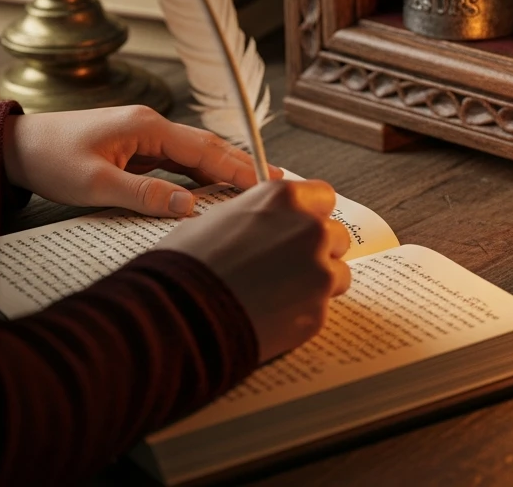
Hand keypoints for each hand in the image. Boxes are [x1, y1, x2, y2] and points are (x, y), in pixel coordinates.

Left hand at [1, 104, 281, 216]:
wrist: (17, 147)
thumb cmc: (50, 159)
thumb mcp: (95, 184)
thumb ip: (145, 196)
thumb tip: (188, 207)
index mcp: (148, 127)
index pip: (205, 148)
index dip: (237, 167)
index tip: (264, 183)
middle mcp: (153, 127)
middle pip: (209, 146)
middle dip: (242, 163)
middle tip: (276, 180)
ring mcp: (146, 137)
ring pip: (196, 154)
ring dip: (224, 169)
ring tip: (254, 184)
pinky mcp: (137, 149)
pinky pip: (178, 162)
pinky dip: (200, 175)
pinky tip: (212, 189)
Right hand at [155, 178, 350, 359]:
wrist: (175, 317)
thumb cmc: (186, 264)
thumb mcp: (218, 217)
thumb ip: (258, 213)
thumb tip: (267, 218)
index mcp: (286, 198)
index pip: (324, 196)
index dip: (311, 213)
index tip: (301, 225)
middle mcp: (310, 229)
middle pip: (335, 234)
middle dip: (317, 248)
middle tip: (286, 266)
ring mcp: (318, 271)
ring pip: (336, 272)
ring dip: (316, 281)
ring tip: (280, 294)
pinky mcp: (317, 312)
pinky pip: (322, 307)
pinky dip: (303, 312)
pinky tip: (272, 315)